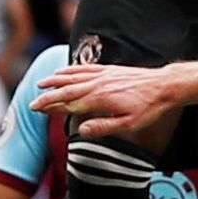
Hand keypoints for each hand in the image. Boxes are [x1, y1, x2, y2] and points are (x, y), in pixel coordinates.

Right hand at [29, 61, 178, 134]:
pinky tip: (63, 71)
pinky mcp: (109, 70)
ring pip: (73, 77)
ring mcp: (102, 75)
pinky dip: (71, 70)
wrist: (164, 86)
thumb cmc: (148, 108)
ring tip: (41, 84)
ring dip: (55, 81)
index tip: (37, 110)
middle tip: (33, 103)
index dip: (51, 106)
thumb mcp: (128, 124)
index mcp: (100, 99)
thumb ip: (103, 127)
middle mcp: (98, 84)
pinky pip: (85, 68)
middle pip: (66, 90)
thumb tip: (81, 130)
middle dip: (47, 96)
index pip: (69, 103)